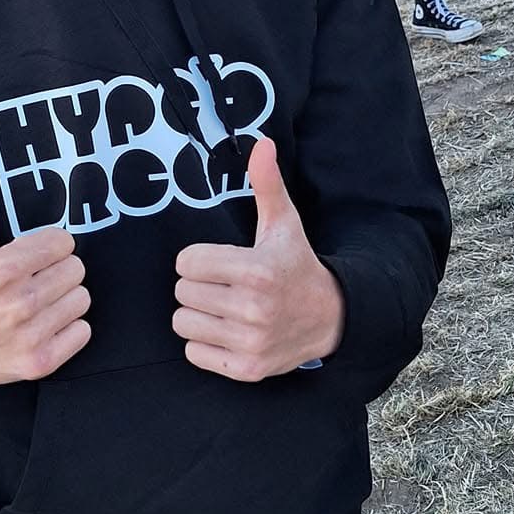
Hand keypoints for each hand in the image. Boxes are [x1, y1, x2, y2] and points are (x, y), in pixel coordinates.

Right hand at [0, 161, 90, 383]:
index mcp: (3, 269)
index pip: (62, 242)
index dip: (49, 246)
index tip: (32, 255)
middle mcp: (19, 303)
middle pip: (76, 270)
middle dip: (59, 270)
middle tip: (35, 278)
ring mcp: (30, 335)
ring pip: (82, 300)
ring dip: (65, 298)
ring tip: (40, 301)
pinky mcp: (40, 362)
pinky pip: (82, 332)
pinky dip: (70, 329)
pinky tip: (46, 324)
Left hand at [172, 137, 344, 381]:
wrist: (331, 318)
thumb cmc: (296, 265)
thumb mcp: (284, 224)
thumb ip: (267, 184)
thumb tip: (261, 144)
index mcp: (257, 270)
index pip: (186, 262)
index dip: (197, 259)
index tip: (218, 261)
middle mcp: (253, 309)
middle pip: (182, 292)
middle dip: (197, 286)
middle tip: (222, 285)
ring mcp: (250, 342)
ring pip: (183, 323)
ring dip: (196, 315)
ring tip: (222, 307)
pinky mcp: (247, 369)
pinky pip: (194, 353)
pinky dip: (204, 344)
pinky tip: (227, 331)